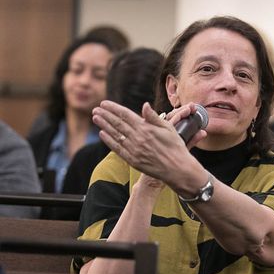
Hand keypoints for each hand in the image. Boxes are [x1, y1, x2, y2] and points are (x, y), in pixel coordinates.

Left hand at [92, 101, 206, 185]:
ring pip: (115, 135)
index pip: (125, 115)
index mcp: (146, 128)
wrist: (178, 169)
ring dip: (104, 125)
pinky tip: (103, 134)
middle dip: (106, 115)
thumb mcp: (168, 128)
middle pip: (118, 123)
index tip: (104, 103)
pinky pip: (117, 149)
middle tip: (96, 109)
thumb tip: (144, 105)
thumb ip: (154, 117)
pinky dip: (109, 140)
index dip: (114, 108)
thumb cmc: (175, 148)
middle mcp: (138, 138)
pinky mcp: (133, 160)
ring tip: (96, 118)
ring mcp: (134, 150)